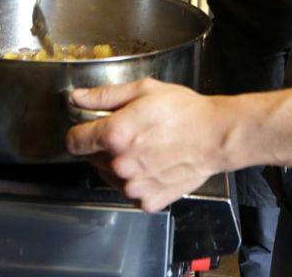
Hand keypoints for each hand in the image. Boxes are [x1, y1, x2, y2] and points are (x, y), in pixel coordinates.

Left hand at [66, 79, 232, 211]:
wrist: (216, 136)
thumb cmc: (184, 110)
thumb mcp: (144, 90)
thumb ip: (105, 96)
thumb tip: (77, 97)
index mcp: (115, 135)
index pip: (74, 142)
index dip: (80, 133)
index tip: (90, 130)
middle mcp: (120, 165)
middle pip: (93, 159)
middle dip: (105, 146)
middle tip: (132, 133)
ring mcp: (135, 187)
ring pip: (111, 177)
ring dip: (120, 166)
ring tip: (147, 149)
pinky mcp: (149, 201)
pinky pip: (132, 193)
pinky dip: (139, 182)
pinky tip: (155, 166)